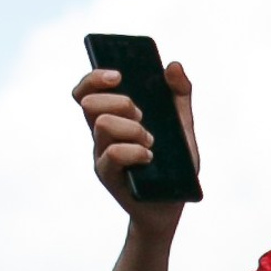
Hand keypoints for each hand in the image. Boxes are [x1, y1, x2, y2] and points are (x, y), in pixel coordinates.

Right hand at [74, 57, 197, 222]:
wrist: (173, 205)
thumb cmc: (174, 166)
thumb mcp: (182, 127)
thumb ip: (179, 96)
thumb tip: (173, 65)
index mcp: (114, 117)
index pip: (87, 91)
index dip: (94, 78)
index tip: (118, 75)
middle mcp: (102, 134)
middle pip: (89, 102)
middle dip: (120, 102)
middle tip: (143, 116)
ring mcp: (102, 154)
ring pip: (102, 124)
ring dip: (131, 128)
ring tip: (151, 141)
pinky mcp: (107, 175)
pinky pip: (112, 154)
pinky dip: (134, 150)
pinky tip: (150, 157)